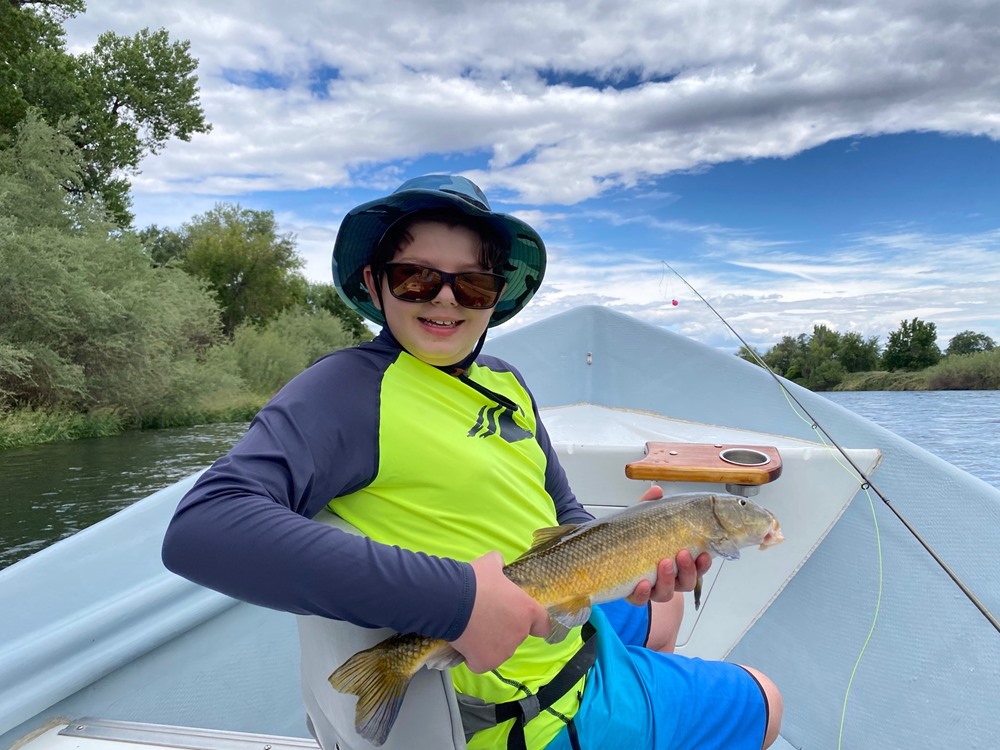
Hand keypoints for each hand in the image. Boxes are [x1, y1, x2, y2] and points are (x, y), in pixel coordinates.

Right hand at [450, 551, 551, 672]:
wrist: (451, 601)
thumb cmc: (474, 581)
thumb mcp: (490, 564)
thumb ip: (499, 564)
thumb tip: (498, 563)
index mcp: (527, 611)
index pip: (543, 625)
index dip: (534, 623)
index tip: (522, 620)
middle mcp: (519, 633)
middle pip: (516, 636)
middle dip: (503, 628)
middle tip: (485, 616)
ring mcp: (503, 651)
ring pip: (499, 650)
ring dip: (490, 642)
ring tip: (472, 628)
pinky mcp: (485, 662)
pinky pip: (482, 662)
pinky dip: (474, 656)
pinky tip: (465, 643)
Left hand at [626, 485, 711, 606]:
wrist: (609, 553)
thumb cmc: (635, 538)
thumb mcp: (644, 520)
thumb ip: (651, 506)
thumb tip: (656, 490)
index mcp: (678, 562)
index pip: (698, 566)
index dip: (704, 564)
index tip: (705, 553)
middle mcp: (669, 578)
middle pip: (687, 582)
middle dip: (688, 570)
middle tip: (683, 554)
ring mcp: (652, 588)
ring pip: (667, 593)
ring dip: (668, 579)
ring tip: (664, 563)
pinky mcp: (635, 594)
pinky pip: (641, 599)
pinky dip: (643, 593)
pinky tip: (642, 583)